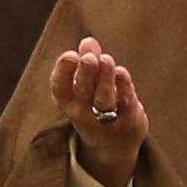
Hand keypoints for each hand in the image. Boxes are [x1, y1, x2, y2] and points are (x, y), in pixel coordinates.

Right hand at [56, 39, 150, 186]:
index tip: (70, 55)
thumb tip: (88, 41)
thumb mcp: (86, 84)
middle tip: (89, 58)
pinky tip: (122, 73)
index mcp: (67, 101)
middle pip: (83, 92)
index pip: (59, 88)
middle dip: (86, 73)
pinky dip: (123, 88)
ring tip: (106, 59)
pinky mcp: (127, 121)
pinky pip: (124, 104)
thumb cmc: (94, 104)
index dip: (63, 71)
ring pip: (104, 99)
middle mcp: (82, 112)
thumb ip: (87, 60)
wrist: (113, 145)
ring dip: (105, 79)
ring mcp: (105, 119)